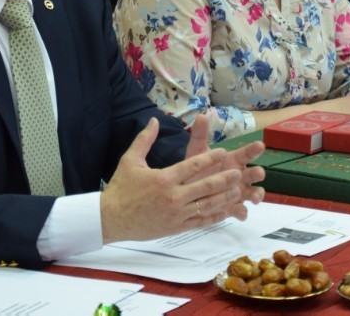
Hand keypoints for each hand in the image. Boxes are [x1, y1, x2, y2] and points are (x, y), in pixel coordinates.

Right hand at [100, 117, 264, 243]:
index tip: (224, 153)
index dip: (211, 159)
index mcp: (164, 178)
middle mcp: (173, 196)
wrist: (110, 219)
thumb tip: (154, 120)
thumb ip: (145, 139)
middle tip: (239, 173)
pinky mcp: (176, 227)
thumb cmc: (120, 188)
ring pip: (206, 205)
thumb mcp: (130, 160)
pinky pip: (199, 222)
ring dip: (223, 198)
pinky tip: (225, 212)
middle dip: (224, 179)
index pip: (193, 166)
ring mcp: (176, 214)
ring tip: (237, 191)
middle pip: (205, 186)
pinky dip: (214, 217)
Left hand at [184, 115, 265, 220]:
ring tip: (255, 197)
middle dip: (258, 173)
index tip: (260, 145)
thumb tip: (202, 115)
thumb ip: (199, 134)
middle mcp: (240, 176)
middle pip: (254, 174)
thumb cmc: (197, 169)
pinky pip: (242, 211)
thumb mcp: (196, 152)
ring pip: (253, 193)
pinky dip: (242, 212)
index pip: (247, 153)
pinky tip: (240, 213)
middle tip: (258, 172)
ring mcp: (239, 192)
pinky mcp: (233, 208)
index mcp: (234, 160)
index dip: (254, 149)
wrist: (188, 190)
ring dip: (256, 194)